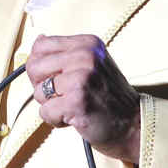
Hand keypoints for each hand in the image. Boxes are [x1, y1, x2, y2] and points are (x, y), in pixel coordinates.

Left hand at [26, 34, 141, 164]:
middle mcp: (85, 56)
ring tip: (74, 105)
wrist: (133, 124)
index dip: (42, 67)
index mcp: (87, 43)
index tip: (58, 78)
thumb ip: (65, 54)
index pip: (41, 45)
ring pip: (38, 91)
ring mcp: (81, 77)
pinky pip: (45, 111)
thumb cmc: (109, 97)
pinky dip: (56, 120)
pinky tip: (75, 117)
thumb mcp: (92, 64)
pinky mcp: (76, 100)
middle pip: (34, 67)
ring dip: (52, 105)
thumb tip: (37, 42)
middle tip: (65, 95)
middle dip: (43, 87)